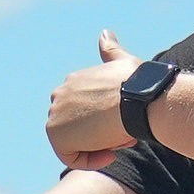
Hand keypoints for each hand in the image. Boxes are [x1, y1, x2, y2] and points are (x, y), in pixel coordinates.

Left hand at [42, 28, 140, 170]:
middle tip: (124, 132)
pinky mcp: (56, 134)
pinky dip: (91, 160)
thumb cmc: (139, 84)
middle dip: (101, 134)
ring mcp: (55, 113)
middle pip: (78, 126)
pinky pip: (71, 157)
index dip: (103, 121)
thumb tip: (104, 33)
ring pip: (76, 142)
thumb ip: (110, 51)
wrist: (139, 101)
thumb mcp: (122, 62)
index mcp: (73, 81)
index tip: (122, 123)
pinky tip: (110, 154)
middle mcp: (59, 95)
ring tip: (119, 139)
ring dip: (99, 146)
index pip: (82, 109)